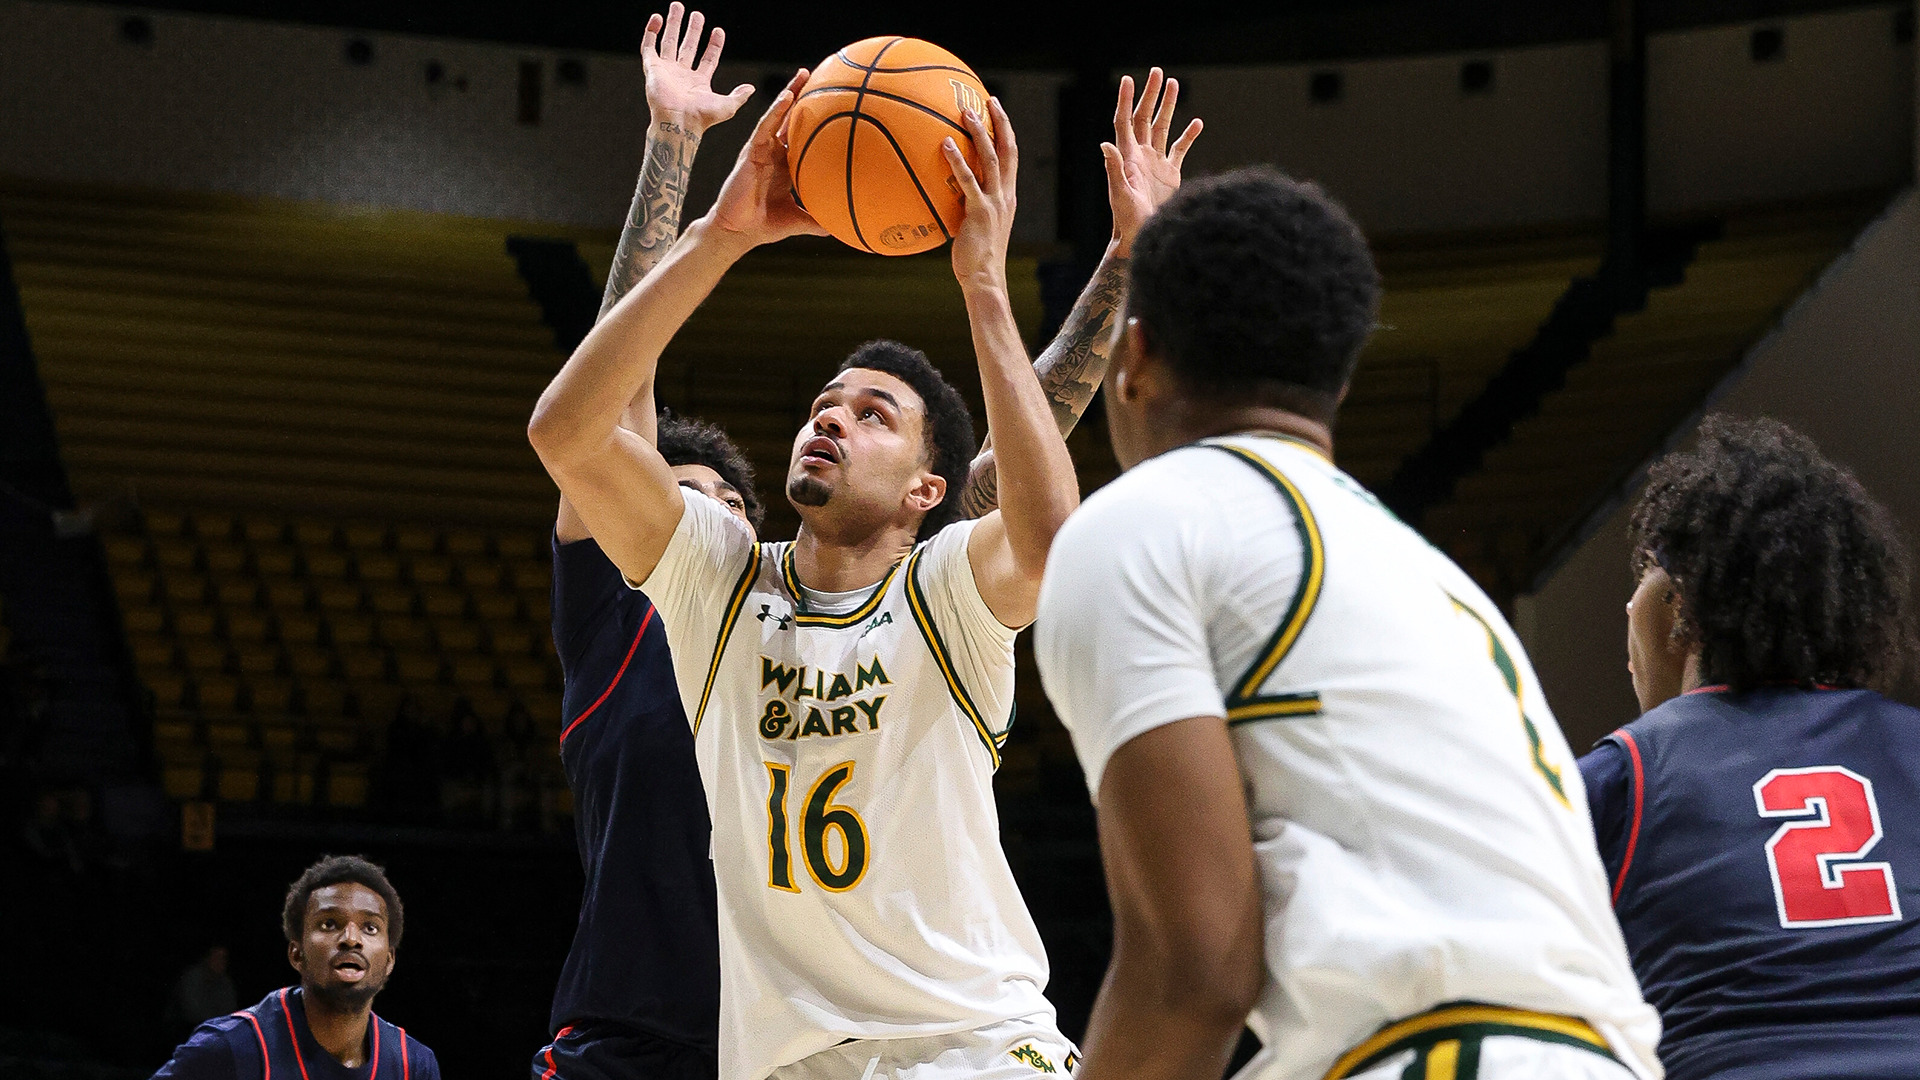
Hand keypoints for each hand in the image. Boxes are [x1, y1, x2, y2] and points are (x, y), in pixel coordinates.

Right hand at [641, 4, 754, 135]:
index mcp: (698, 83)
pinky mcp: (652, 68)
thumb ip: (739, 96)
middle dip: (692, 30)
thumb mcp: (727, 106)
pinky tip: (657, 19)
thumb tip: (751, 89)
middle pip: (688, 47)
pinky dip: (651, 32)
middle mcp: (681, 75)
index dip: (714, 45)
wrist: (678, 121)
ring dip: (673, 24)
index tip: (718, 30)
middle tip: (697, 14)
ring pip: (669, 42)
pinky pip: (649, 47)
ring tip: (677, 6)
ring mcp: (666, 71)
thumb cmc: (701, 118)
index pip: (708, 59)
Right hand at [704, 68, 827, 247]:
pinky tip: (787, 96)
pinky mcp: (750, 151)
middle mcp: (774, 152)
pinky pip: (764, 126)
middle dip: (802, 97)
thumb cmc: (764, 225)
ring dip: (789, 94)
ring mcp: (761, 149)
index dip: (815, 119)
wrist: (738, 232)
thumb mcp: (799, 220)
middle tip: (820, 75)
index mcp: (785, 164)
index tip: (833, 104)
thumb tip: (844, 228)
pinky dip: (775, 110)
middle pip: (790, 118)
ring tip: (804, 75)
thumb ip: (819, 220)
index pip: (801, 135)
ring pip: (777, 116)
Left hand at [943, 98, 1017, 292]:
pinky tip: (945, 144)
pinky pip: (969, 181)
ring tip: (966, 112)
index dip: (1005, 131)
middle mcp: (1005, 195)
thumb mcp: (973, 226)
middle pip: (1007, 150)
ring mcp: (995, 202)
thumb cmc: (975, 258)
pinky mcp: (980, 212)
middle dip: (1000, 122)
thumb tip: (942, 193)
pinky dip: (958, 161)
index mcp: (1007, 196)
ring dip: (979, 133)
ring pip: (991, 159)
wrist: (984, 278)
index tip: (996, 110)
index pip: (1011, 156)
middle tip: (988, 99)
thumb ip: (964, 206)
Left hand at [1102, 68, 1202, 254]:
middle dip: (1150, 94)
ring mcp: (1155, 163)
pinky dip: (1188, 136)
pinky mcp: (1170, 174)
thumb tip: (1106, 144)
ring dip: (1168, 107)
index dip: (1126, 100)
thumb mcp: (1120, 195)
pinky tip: (1197, 123)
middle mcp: (1140, 155)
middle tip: (1157, 72)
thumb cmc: (1126, 220)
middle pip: (1144, 117)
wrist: (1141, 236)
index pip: (1125, 121)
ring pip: (1162, 127)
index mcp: (1127, 157)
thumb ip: (1114, 169)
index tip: (1129, 79)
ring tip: (1174, 84)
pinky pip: (1179, 149)